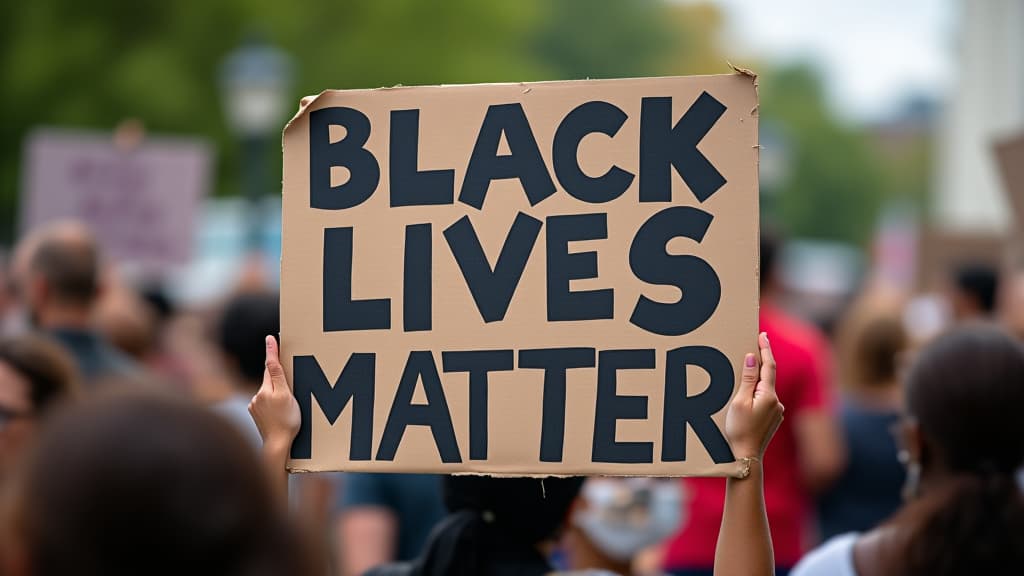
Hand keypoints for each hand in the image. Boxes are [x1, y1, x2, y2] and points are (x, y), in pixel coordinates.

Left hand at [248, 335, 300, 451]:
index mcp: (266, 389)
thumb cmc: (286, 421)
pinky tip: (278, 414)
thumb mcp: (287, 396)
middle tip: (288, 389)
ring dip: (275, 394)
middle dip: (277, 379)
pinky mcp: (255, 415)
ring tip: (286, 409)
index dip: (272, 352)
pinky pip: (264, 404)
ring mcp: (254, 406)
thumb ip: (278, 376)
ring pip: (267, 393)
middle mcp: (257, 395)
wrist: (277, 445)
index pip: (270, 366)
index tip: (270, 338)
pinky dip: (271, 405)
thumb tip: (269, 359)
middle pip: (269, 380)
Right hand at [726, 332, 783, 458]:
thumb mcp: (739, 402)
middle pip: (767, 377)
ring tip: (743, 379)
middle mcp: (777, 402)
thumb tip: (752, 358)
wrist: (747, 457)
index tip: (762, 335)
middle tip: (752, 348)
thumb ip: (748, 379)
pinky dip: (757, 395)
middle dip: (759, 364)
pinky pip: (765, 400)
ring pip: (766, 390)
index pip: (768, 366)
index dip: (765, 349)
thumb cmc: (739, 430)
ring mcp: (777, 411)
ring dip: (756, 382)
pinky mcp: (773, 419)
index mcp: (769, 395)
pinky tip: (746, 399)